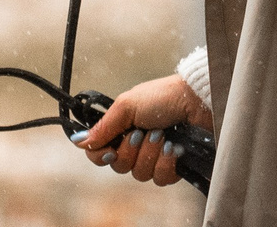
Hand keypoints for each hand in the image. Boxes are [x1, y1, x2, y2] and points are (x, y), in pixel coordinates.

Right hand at [74, 73, 213, 185]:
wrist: (197, 101)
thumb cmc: (163, 97)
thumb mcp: (127, 105)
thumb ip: (104, 126)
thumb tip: (79, 142)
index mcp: (121, 129)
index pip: (99, 153)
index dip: (101, 156)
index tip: (110, 150)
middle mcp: (135, 145)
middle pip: (119, 166)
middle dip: (131, 150)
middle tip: (142, 132)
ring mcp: (154, 157)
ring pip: (139, 174)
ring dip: (150, 154)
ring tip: (162, 136)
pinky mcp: (172, 167)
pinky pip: (159, 179)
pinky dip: (165, 163)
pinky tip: (173, 149)